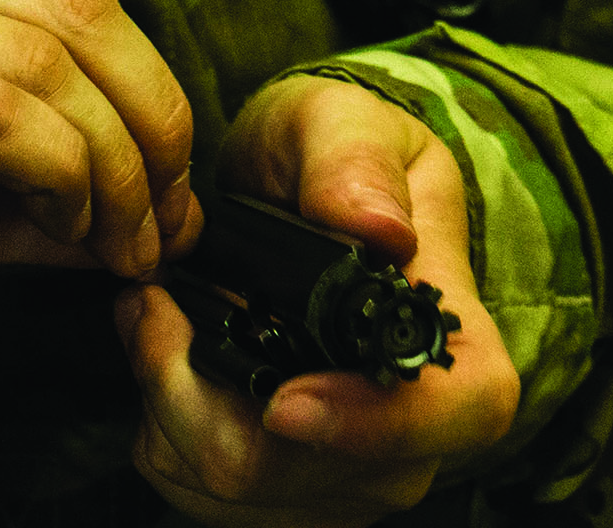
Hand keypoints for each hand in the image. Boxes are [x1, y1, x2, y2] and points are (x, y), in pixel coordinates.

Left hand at [118, 76, 520, 527]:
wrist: (303, 199)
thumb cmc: (333, 158)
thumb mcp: (344, 121)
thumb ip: (354, 160)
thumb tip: (377, 227)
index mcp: (460, 349)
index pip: (449, 417)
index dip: (364, 425)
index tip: (279, 401)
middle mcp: (415, 439)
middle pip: (299, 470)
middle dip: (196, 392)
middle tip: (152, 299)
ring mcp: (350, 479)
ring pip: (229, 490)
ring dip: (165, 405)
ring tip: (157, 316)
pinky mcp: (286, 497)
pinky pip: (195, 493)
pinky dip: (160, 431)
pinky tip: (167, 363)